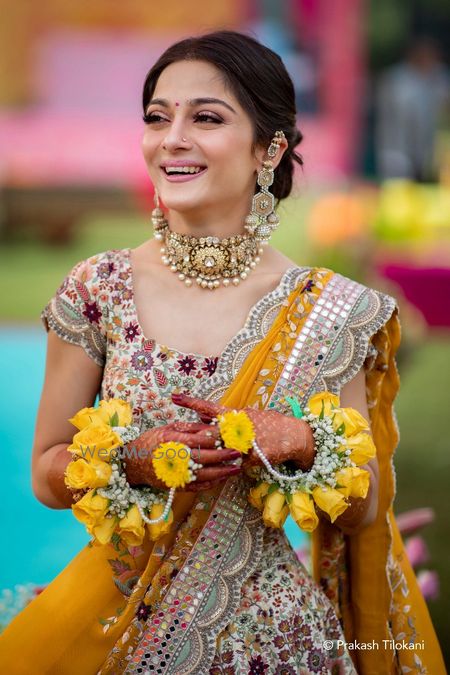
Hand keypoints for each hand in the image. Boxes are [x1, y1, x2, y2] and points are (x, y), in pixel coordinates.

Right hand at [124, 421, 240, 491]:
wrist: (132, 463)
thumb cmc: (151, 442)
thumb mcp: (167, 428)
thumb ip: (188, 428)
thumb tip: (210, 427)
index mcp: (172, 441)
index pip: (198, 440)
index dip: (215, 439)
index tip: (228, 436)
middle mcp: (175, 459)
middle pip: (203, 458)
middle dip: (222, 455)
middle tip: (237, 452)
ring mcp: (175, 474)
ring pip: (203, 475)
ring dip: (221, 472)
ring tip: (235, 468)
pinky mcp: (176, 486)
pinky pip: (197, 486)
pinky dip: (211, 483)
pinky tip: (222, 478)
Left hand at [171, 393, 314, 470]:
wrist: (293, 437)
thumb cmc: (269, 425)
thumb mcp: (246, 416)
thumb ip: (224, 417)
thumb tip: (203, 415)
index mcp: (235, 415)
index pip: (209, 407)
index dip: (191, 402)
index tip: (174, 397)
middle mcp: (237, 428)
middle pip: (207, 431)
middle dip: (188, 431)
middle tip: (170, 429)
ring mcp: (243, 444)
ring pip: (217, 450)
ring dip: (201, 452)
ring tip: (184, 453)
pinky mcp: (250, 459)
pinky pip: (233, 465)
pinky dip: (225, 467)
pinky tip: (214, 471)